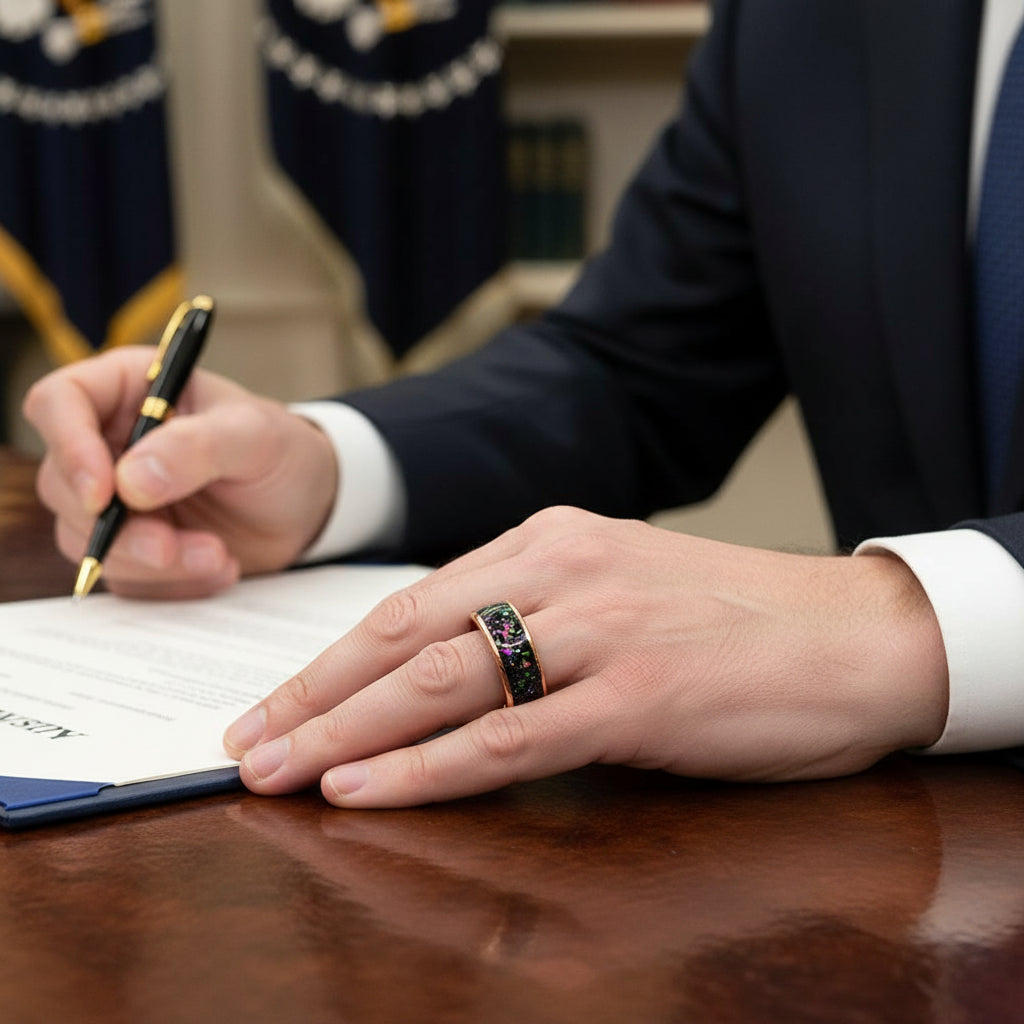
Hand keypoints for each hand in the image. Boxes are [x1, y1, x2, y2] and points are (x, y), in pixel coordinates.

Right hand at [22, 346, 337, 597]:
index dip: (69, 447)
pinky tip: (219, 568)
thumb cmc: (283, 452)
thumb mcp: (256, 437)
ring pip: (87, 540)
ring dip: (150, 562)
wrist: (310, 505)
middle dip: (116, 528)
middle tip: (171, 547)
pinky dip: (171, 582)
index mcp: (130, 390)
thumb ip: (198, 448)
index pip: (59, 402)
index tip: (104, 494)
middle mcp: (110, 442)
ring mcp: (116, 499)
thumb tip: (130, 482)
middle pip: (63, 485)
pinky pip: (125, 575)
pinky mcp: (132, 546)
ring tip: (218, 557)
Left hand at [223, 506, 949, 805]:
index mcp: (550, 539)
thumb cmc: (729, 618)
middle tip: (247, 744)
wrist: (850, 634)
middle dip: (314, 695)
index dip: (333, 657)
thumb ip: (533, 615)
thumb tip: (444, 669)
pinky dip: (429, 767)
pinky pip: (511, 736)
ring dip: (348, 732)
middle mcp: (562, 571)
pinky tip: (368, 789)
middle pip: (407, 637)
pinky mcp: (639, 696)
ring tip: (279, 772)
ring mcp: (599, 630)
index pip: (413, 601)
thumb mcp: (616, 589)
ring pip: (443, 682)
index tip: (278, 701)